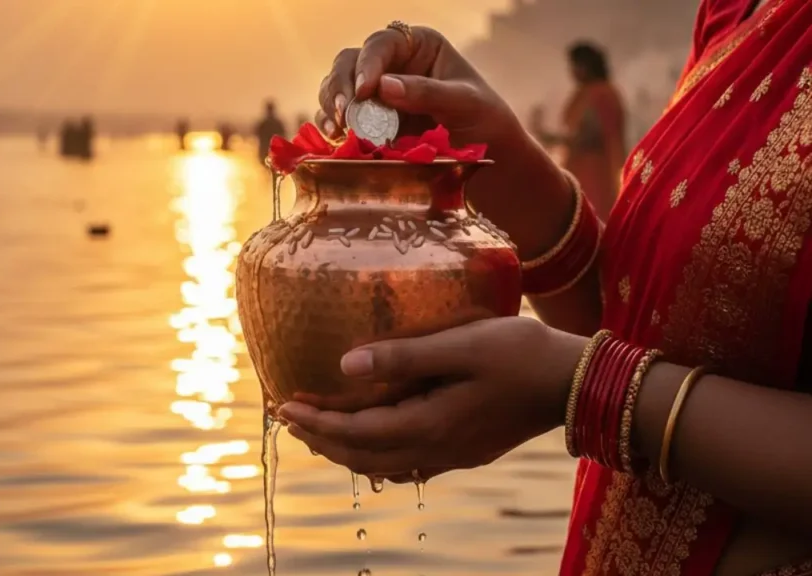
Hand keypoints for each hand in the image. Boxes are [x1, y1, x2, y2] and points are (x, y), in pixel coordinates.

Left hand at [279, 317, 587, 480]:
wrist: (574, 382)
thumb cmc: (520, 353)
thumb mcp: (460, 345)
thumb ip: (403, 357)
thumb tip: (346, 364)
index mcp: (429, 424)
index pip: (355, 432)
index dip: (316, 421)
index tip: (284, 405)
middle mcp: (435, 449)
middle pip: (362, 456)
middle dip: (321, 439)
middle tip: (290, 417)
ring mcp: (451, 456)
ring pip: (382, 465)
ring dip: (345, 449)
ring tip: (318, 428)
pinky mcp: (464, 452)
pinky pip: (408, 465)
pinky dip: (377, 456)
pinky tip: (372, 443)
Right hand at [313, 26, 579, 273]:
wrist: (487, 158)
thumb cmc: (484, 121)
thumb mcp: (464, 103)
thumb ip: (426, 92)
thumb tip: (383, 87)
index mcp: (418, 46)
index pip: (382, 44)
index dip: (368, 64)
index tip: (365, 91)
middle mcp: (391, 65)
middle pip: (349, 63)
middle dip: (342, 86)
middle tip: (347, 113)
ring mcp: (376, 94)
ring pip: (338, 88)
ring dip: (332, 106)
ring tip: (339, 128)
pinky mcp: (368, 122)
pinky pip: (339, 117)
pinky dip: (332, 125)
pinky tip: (335, 137)